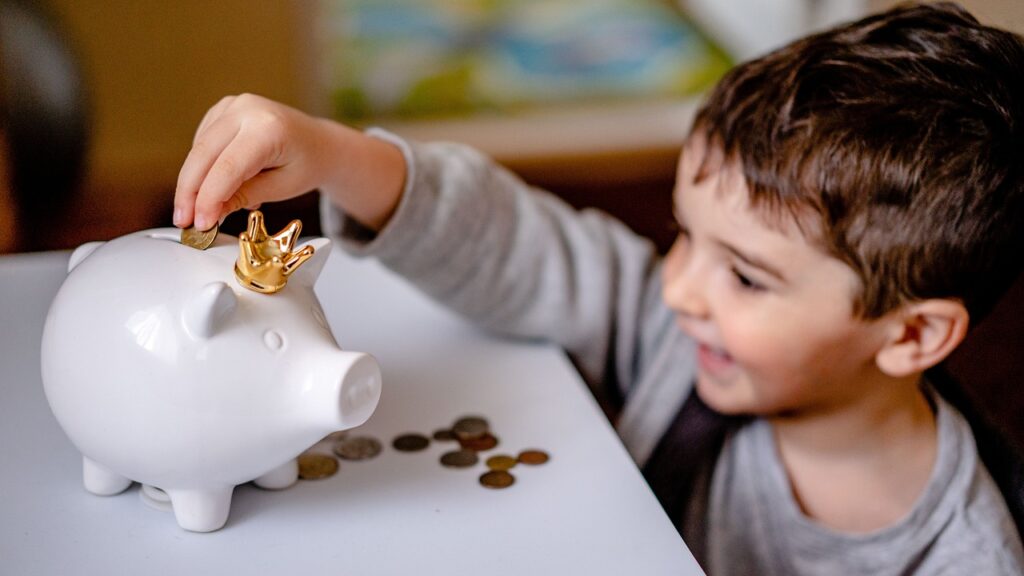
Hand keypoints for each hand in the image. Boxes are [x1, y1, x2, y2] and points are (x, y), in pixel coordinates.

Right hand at [174, 93, 405, 231]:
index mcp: (269, 129)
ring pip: (198, 148)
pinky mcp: (224, 108)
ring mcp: (234, 104)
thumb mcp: (281, 188)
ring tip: (199, 211)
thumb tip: (208, 213)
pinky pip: (202, 140)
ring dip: (192, 182)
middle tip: (183, 221)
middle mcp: (248, 109)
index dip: (208, 198)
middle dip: (190, 191)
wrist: (318, 143)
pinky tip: (212, 185)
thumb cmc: (305, 165)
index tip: (199, 224)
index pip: (228, 167)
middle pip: (204, 154)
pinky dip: (202, 166)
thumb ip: (244, 196)